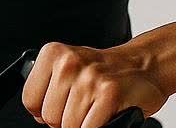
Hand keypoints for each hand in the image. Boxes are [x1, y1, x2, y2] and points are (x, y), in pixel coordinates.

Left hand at [21, 42, 167, 127]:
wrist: (144, 65)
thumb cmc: (105, 72)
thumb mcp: (69, 69)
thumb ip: (48, 90)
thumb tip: (38, 117)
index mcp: (53, 54)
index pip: (30, 100)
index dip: (44, 111)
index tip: (60, 106)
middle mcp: (69, 63)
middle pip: (49, 117)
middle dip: (65, 120)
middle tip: (84, 106)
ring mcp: (90, 78)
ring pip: (69, 126)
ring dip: (83, 124)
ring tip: (96, 107)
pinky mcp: (109, 94)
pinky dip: (97, 127)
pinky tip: (106, 113)